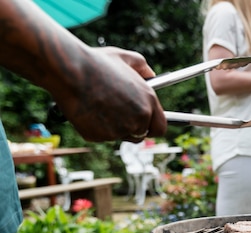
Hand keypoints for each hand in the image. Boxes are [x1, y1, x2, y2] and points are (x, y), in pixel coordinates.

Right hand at [51, 47, 166, 142]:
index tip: (146, 124)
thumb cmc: (96, 62)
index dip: (152, 126)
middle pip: (141, 134)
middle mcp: (138, 118)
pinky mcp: (100, 136)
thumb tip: (151, 75)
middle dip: (132, 127)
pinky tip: (89, 110)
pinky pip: (101, 136)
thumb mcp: (125, 57)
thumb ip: (143, 67)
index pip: (161, 127)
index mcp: (148, 101)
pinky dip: (96, 128)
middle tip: (118, 114)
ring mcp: (120, 129)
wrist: (69, 72)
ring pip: (120, 136)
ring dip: (114, 127)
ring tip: (101, 107)